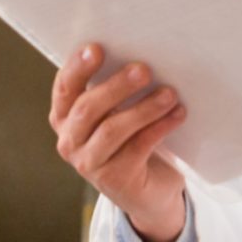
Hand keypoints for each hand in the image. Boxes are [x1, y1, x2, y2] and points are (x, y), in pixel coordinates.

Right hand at [50, 44, 188, 241]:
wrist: (148, 192)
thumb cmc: (130, 141)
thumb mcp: (115, 114)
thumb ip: (116, 91)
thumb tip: (140, 56)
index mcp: (64, 118)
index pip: (65, 88)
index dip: (78, 67)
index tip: (97, 48)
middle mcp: (70, 142)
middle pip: (87, 109)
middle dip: (116, 87)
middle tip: (143, 70)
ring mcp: (90, 164)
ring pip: (112, 130)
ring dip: (143, 108)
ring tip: (169, 94)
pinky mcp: (116, 180)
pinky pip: (138, 147)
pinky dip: (159, 127)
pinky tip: (177, 114)